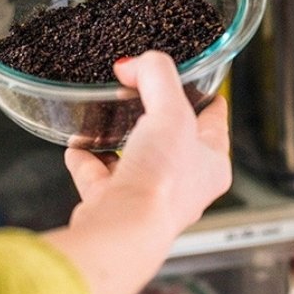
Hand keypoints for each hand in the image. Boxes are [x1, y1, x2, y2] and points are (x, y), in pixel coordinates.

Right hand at [65, 50, 231, 236]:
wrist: (124, 228)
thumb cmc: (162, 181)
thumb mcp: (171, 111)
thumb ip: (156, 75)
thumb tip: (133, 65)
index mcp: (210, 164)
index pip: (215, 121)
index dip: (207, 98)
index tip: (200, 82)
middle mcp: (182, 185)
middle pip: (170, 140)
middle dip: (152, 116)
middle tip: (139, 93)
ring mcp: (147, 196)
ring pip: (134, 160)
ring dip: (116, 139)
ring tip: (104, 117)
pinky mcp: (114, 205)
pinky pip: (98, 177)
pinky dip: (87, 160)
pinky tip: (78, 146)